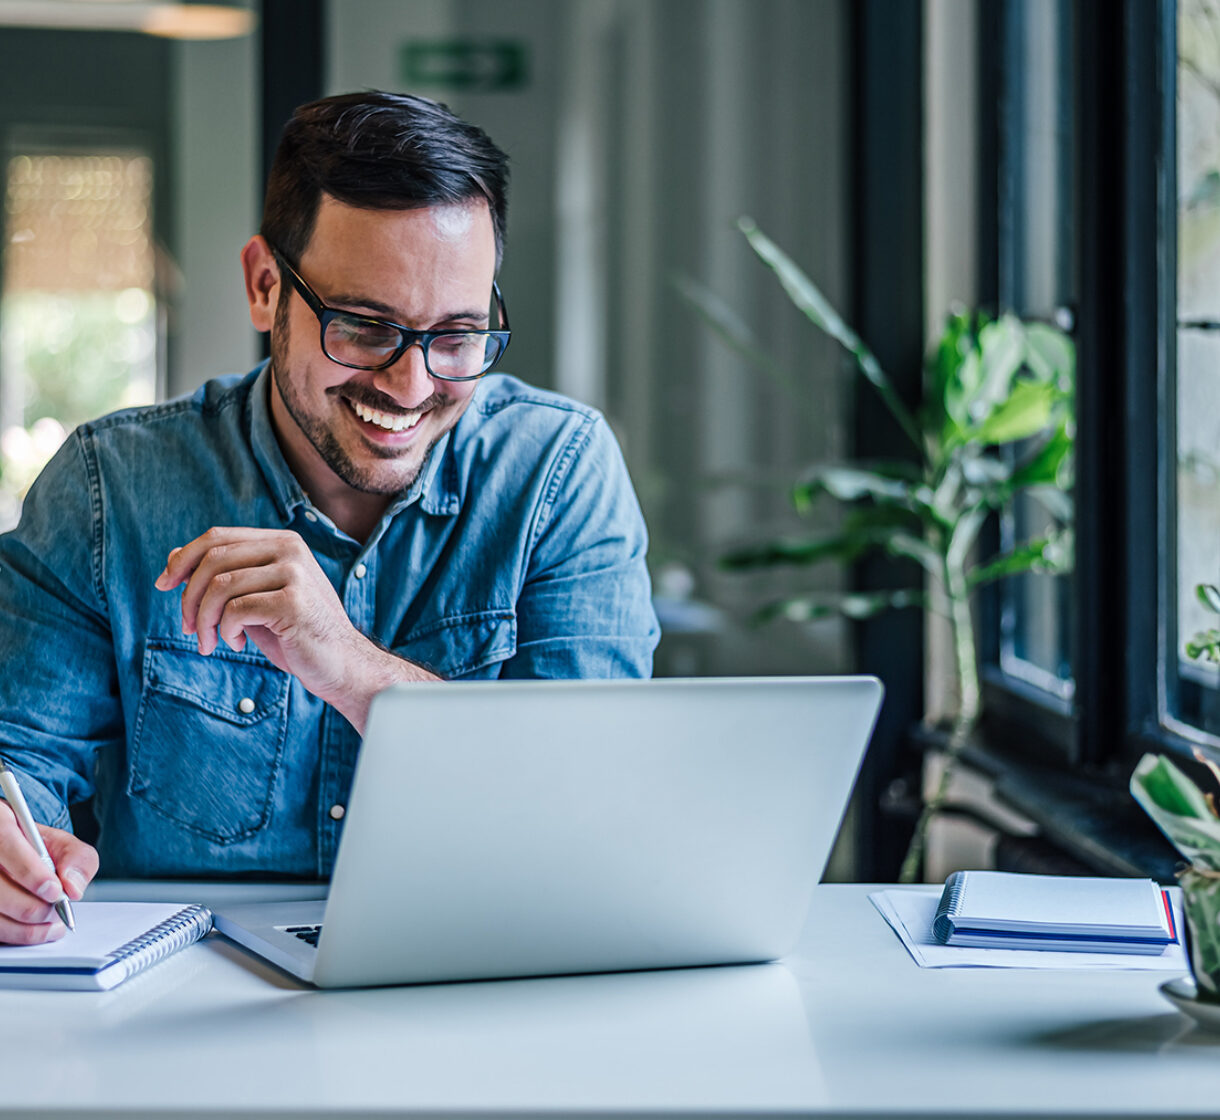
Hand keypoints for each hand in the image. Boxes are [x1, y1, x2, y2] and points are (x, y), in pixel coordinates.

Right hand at [0, 803, 95, 944]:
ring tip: (53, 923)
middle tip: (56, 908)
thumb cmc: (36, 848)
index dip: (31, 873)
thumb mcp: (62, 842)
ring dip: (26, 927)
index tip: (55, 890)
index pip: (6, 846)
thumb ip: (76, 857)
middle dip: (33, 906)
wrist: (15, 852)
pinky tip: (37, 931)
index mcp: (0, 823)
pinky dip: (17, 934)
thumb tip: (73, 887)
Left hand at [155, 527, 437, 730]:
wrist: (340, 665)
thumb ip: (224, 576)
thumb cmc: (295, 634)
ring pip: (220, 586)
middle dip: (189, 597)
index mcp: (282, 542)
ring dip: (203, 620)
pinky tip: (236, 644)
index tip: (164, 585)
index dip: (183, 559)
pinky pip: (236, 610)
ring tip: (209, 642)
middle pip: (213, 559)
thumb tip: (175, 555)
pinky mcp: (293, 602)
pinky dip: (226, 631)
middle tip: (187, 628)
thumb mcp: (255, 598)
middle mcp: (290, 549)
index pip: (218, 537)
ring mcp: (295, 574)